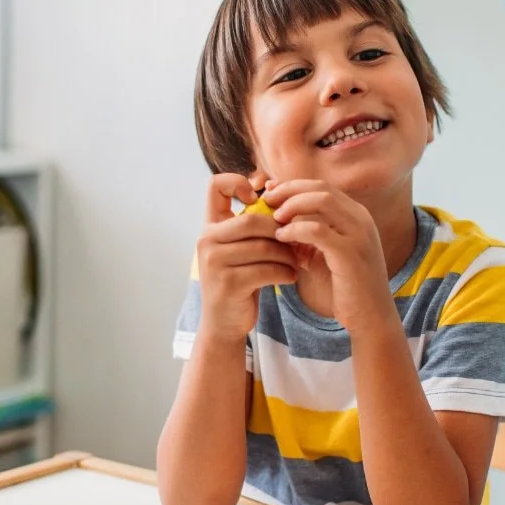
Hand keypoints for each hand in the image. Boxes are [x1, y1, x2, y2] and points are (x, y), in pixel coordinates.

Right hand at [197, 174, 298, 341]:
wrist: (225, 322)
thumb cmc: (241, 280)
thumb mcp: (243, 249)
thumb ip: (254, 226)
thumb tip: (283, 197)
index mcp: (211, 226)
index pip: (215, 186)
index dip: (238, 182)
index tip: (260, 199)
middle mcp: (207, 240)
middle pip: (252, 219)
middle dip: (280, 231)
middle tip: (297, 242)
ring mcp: (214, 262)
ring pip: (263, 246)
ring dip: (287, 254)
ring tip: (297, 261)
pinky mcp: (227, 283)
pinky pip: (266, 269)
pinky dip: (285, 272)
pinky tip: (291, 277)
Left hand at [263, 181, 392, 332]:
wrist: (371, 317)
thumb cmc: (346, 286)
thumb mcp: (325, 254)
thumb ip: (307, 235)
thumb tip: (278, 220)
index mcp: (356, 216)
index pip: (322, 187)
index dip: (293, 186)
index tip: (270, 191)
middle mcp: (361, 219)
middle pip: (321, 188)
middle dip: (289, 190)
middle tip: (266, 200)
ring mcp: (359, 234)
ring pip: (322, 202)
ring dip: (292, 206)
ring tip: (273, 218)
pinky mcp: (351, 253)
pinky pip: (318, 230)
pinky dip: (296, 230)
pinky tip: (281, 237)